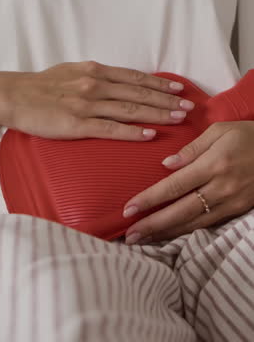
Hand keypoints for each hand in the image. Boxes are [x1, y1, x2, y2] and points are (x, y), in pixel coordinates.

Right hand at [0, 61, 193, 139]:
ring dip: (157, 114)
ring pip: (130, 109)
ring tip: (179, 118)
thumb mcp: (73, 71)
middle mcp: (96, 85)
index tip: (179, 88)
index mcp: (96, 71)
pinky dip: (131, 131)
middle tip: (188, 106)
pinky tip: (149, 135)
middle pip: (138, 93)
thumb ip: (98, 76)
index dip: (159, 83)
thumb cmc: (43, 84)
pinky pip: (109, 128)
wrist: (16, 95)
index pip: (135, 78)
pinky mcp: (77, 124)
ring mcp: (87, 104)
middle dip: (167, 100)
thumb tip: (119, 82)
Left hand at [123, 121, 253, 243]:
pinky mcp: (237, 211)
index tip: (129, 209)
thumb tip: (166, 165)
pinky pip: (208, 225)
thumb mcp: (220, 130)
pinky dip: (187, 232)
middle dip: (153, 225)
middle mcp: (221, 188)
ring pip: (193, 223)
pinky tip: (172, 235)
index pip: (174, 186)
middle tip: (129, 236)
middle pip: (180, 211)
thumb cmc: (248, 136)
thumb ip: (192, 149)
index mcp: (213, 164)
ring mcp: (231, 203)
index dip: (149, 199)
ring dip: (167, 233)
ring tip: (144, 239)